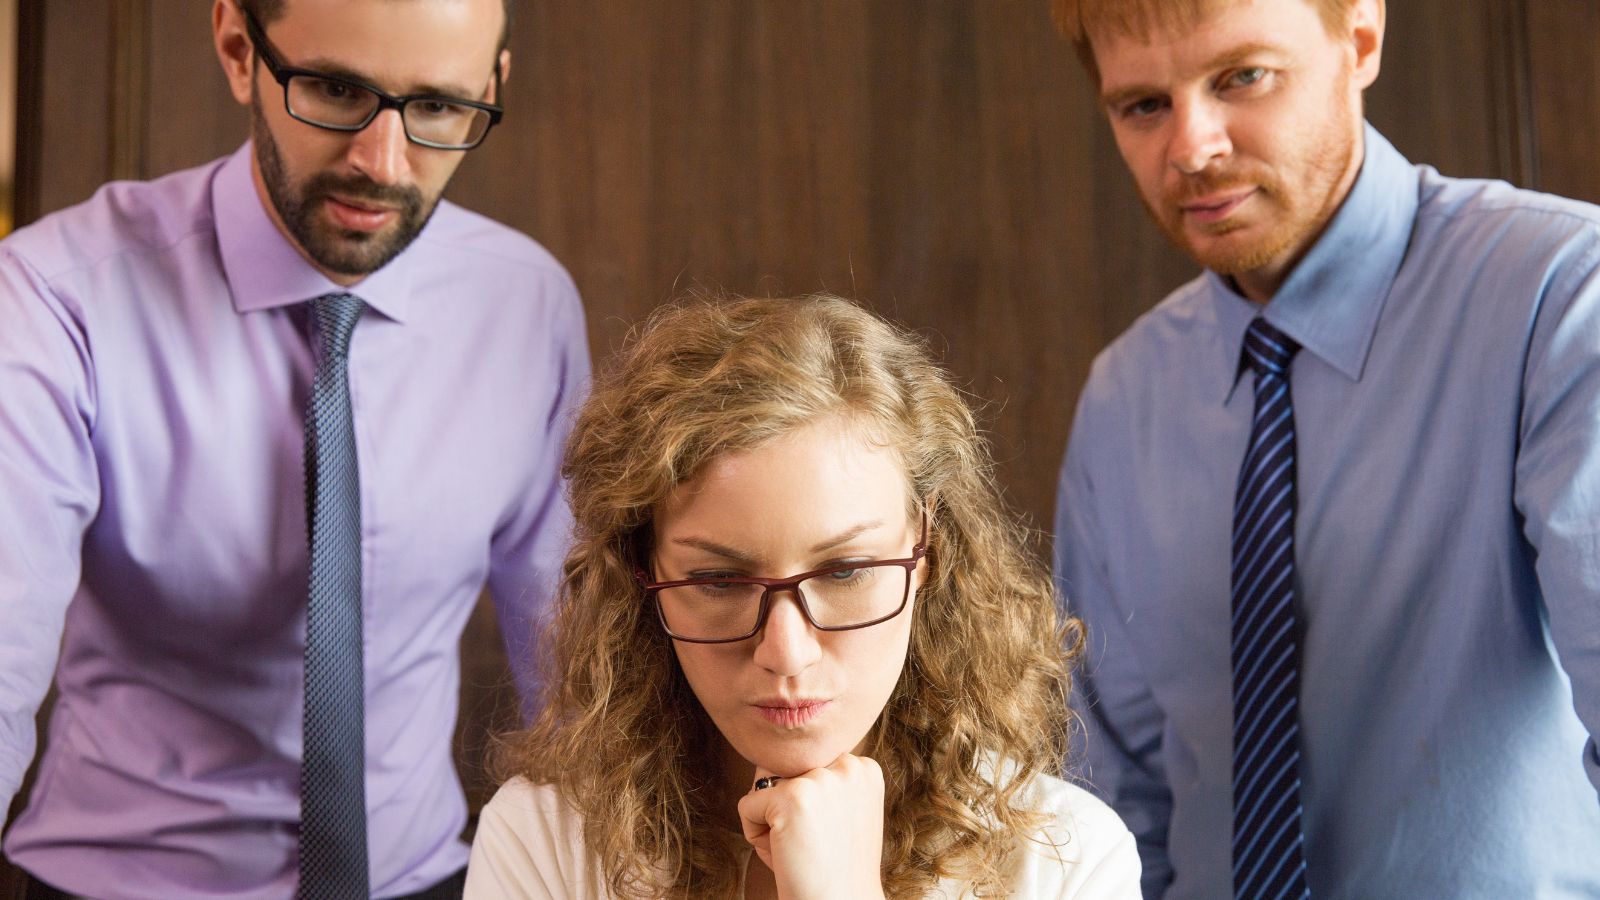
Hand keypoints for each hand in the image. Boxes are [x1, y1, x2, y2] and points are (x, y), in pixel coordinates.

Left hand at [737, 753, 886, 899]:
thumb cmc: (833, 869)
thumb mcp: (838, 814)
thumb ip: (816, 783)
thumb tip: (767, 767)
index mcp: (864, 769)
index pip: (806, 768)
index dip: (808, 807)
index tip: (831, 836)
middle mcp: (848, 766)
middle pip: (785, 774)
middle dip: (788, 812)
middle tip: (815, 846)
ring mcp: (820, 779)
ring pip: (765, 789)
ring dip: (773, 822)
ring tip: (802, 850)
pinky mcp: (790, 796)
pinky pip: (746, 807)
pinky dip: (754, 835)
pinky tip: (787, 854)